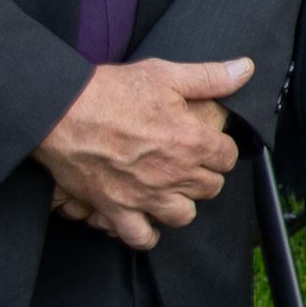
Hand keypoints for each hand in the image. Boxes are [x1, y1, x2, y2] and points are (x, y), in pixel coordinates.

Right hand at [31, 57, 250, 251]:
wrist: (60, 112)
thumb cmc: (111, 91)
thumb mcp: (165, 75)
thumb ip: (210, 77)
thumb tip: (245, 69)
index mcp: (192, 142)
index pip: (227, 157)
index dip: (220, 150)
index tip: (208, 144)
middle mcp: (174, 174)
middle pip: (210, 188)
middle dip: (203, 175)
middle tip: (187, 163)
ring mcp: (146, 196)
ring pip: (183, 215)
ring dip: (180, 204)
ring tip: (170, 189)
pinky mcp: (116, 209)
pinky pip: (141, 237)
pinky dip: (146, 234)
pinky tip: (146, 219)